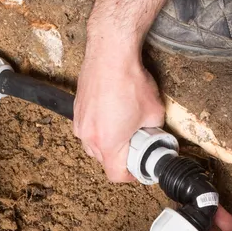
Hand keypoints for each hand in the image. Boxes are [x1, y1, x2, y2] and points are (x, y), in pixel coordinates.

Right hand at [74, 41, 165, 181]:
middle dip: (120, 157)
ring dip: (108, 143)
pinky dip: (99, 128)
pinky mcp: (77, 110)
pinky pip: (88, 129)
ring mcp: (80, 123)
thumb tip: (153, 135)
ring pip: (94, 146)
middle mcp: (89, 137)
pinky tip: (112, 113)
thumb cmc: (129, 82)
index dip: (131, 176)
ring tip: (123, 126)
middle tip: (135, 144)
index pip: (116, 175)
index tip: (138, 169)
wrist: (110, 54)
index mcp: (108, 144)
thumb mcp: (154, 113)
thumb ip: (153, 131)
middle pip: (104, 161)